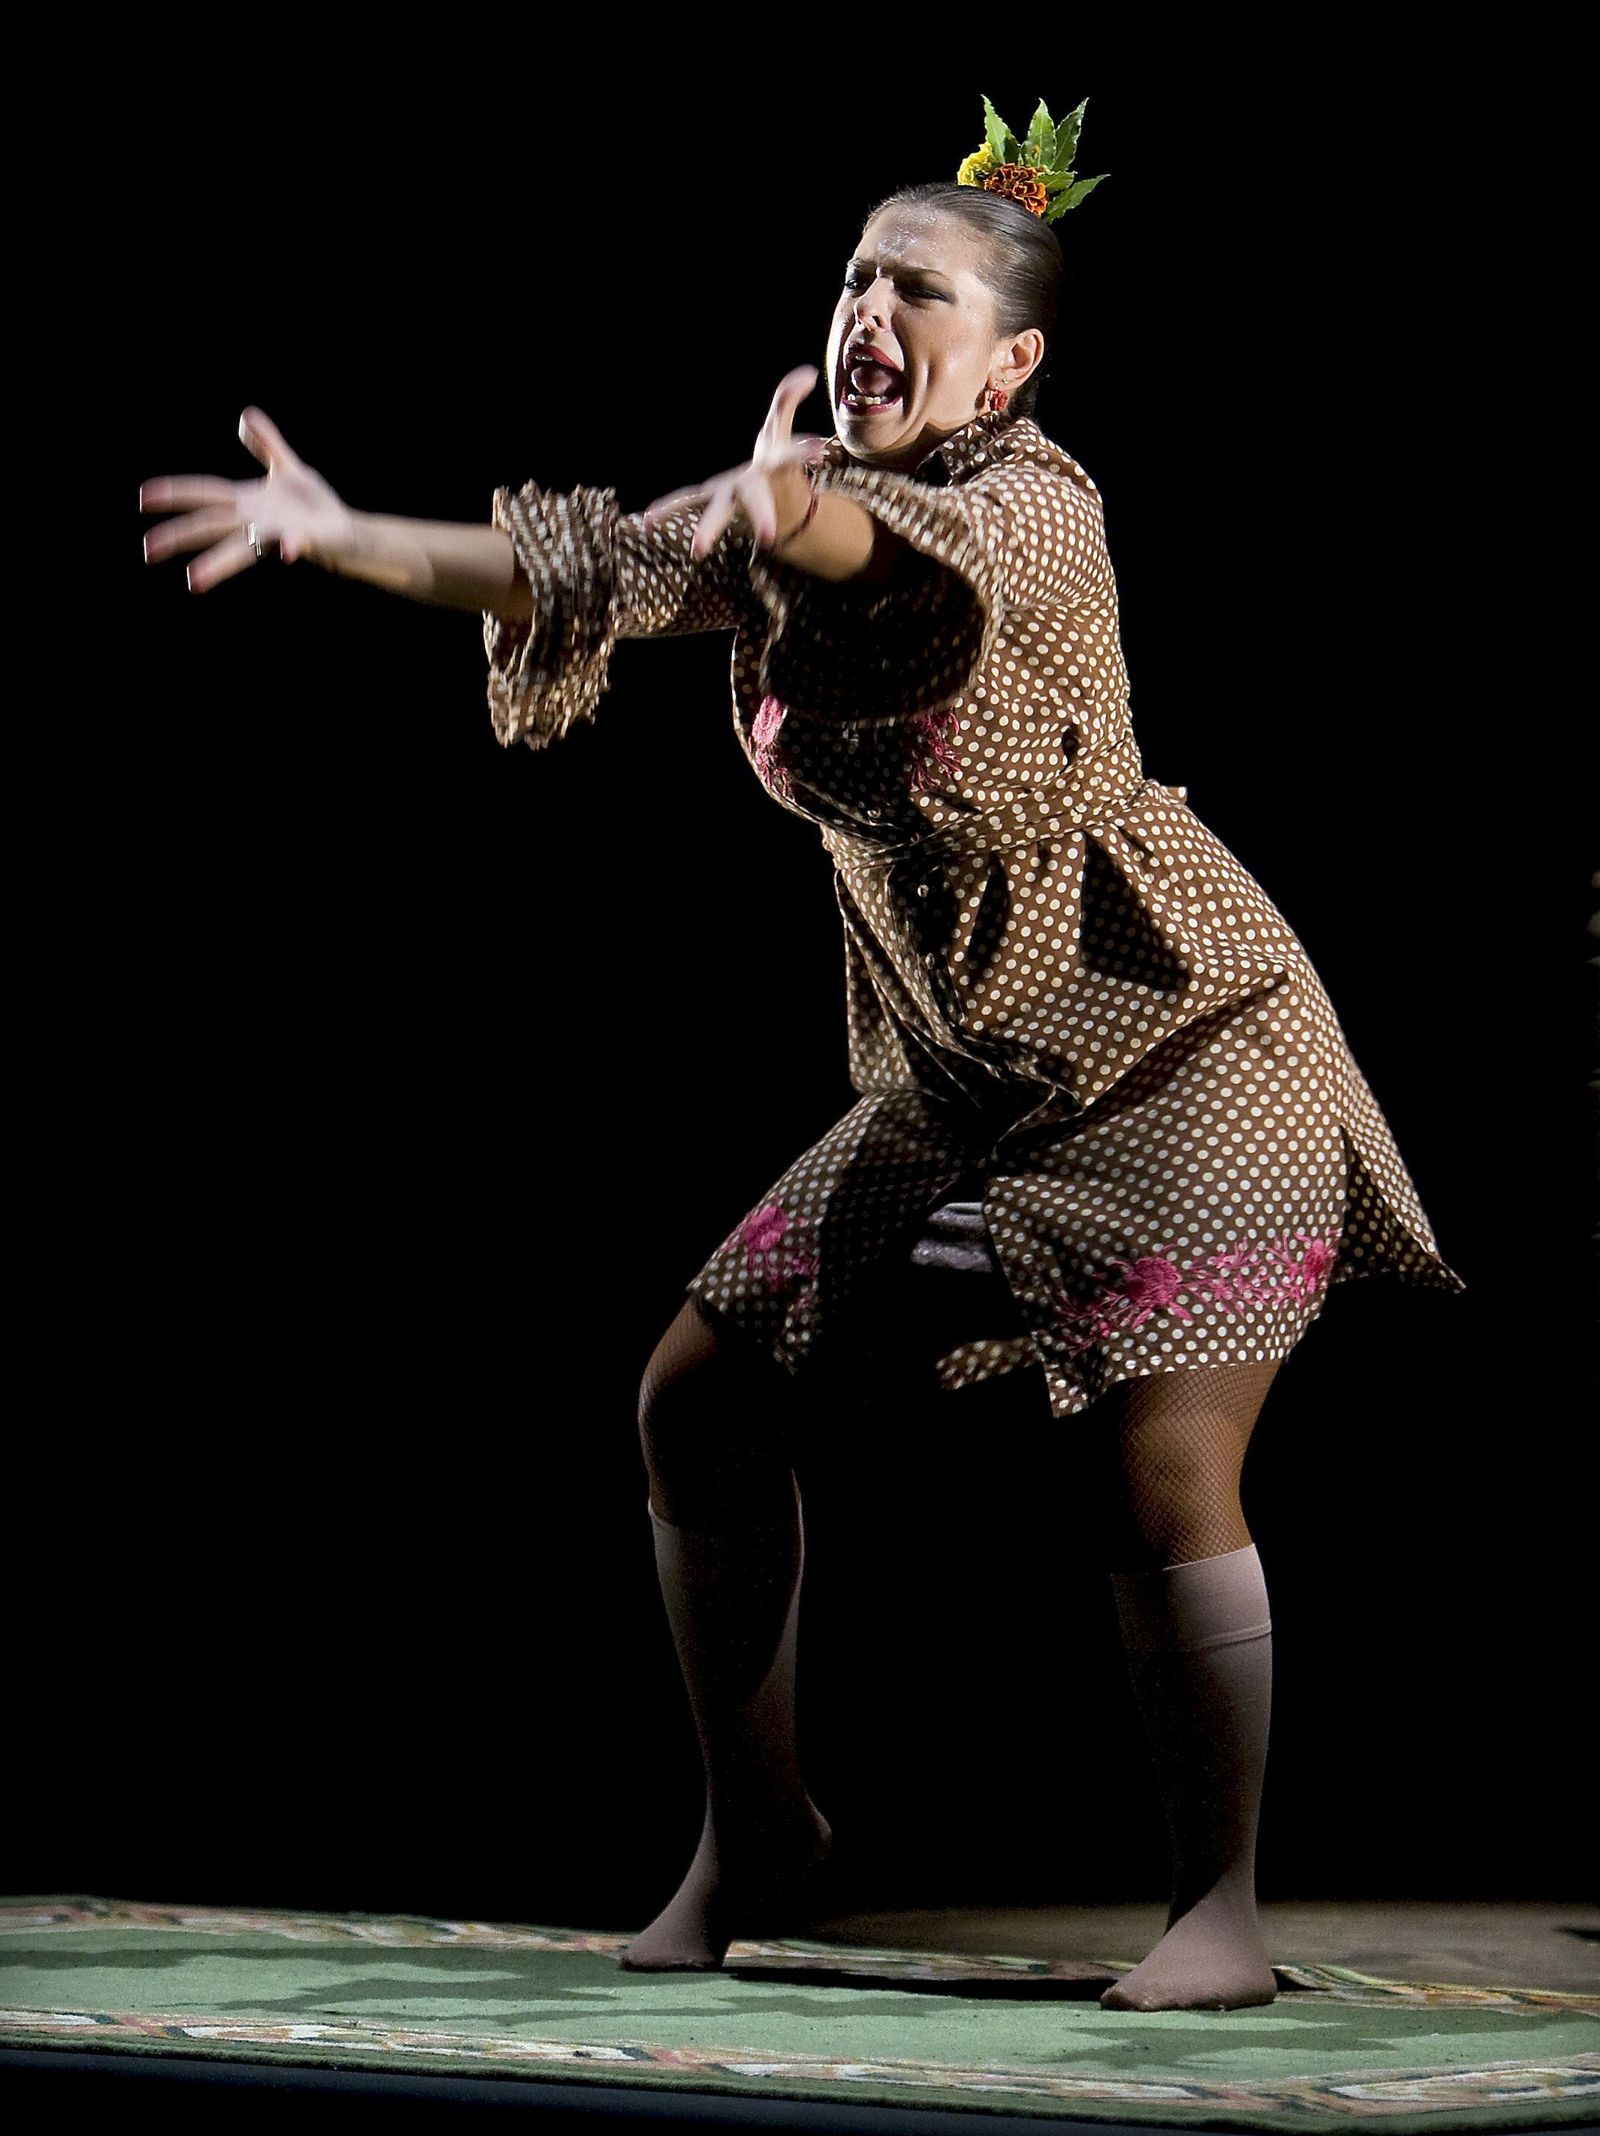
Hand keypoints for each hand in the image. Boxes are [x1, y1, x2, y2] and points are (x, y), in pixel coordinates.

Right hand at [139, 407, 357, 593]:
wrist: (346, 530)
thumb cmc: (314, 505)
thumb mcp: (288, 467)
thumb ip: (266, 444)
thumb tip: (245, 417)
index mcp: (246, 501)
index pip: (204, 493)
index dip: (176, 494)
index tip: (144, 498)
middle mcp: (254, 521)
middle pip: (210, 525)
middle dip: (179, 536)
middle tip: (148, 551)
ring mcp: (276, 534)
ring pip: (240, 549)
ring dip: (218, 564)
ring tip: (193, 581)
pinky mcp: (304, 541)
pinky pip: (296, 544)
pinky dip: (292, 546)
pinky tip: (290, 553)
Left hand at [641, 365, 828, 558]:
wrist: (768, 507)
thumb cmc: (773, 466)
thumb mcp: (780, 431)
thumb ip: (788, 401)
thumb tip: (807, 373)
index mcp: (773, 469)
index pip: (790, 457)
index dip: (803, 451)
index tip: (819, 452)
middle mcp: (753, 489)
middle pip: (758, 500)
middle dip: (762, 516)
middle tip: (769, 537)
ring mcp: (730, 499)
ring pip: (721, 514)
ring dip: (709, 531)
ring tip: (696, 552)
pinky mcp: (709, 499)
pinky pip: (687, 501)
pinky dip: (668, 508)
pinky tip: (647, 521)